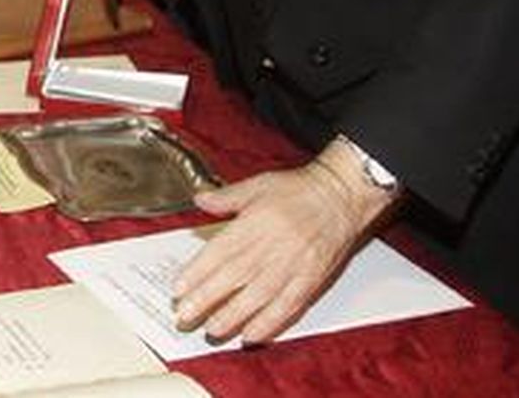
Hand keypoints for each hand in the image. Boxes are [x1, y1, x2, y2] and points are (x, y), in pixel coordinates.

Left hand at [171, 142, 398, 345]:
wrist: (340, 197)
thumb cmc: (299, 190)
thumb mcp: (258, 184)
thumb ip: (227, 197)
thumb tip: (200, 200)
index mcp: (254, 224)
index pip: (219, 253)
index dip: (197, 273)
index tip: (178, 288)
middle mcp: (271, 248)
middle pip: (233, 278)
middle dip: (206, 299)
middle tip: (184, 316)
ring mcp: (292, 267)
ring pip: (257, 297)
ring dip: (233, 316)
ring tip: (212, 329)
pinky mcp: (309, 281)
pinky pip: (287, 307)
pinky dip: (269, 323)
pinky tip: (252, 334)